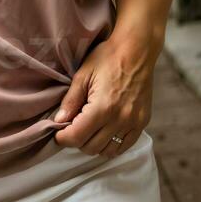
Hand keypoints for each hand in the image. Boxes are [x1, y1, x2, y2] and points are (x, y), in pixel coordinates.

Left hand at [51, 33, 156, 158]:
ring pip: (108, 151)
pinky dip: (111, 145)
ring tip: (88, 129)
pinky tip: (104, 132)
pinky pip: (124, 146)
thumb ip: (71, 100)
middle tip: (72, 128)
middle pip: (91, 147)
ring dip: (94, 144)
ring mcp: (133, 123)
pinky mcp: (142, 122)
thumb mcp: (83, 75)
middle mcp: (120, 119)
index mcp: (103, 107)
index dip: (63, 138)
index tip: (58, 133)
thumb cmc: (107, 58)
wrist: (136, 50)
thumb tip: (59, 120)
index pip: (77, 136)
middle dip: (77, 140)